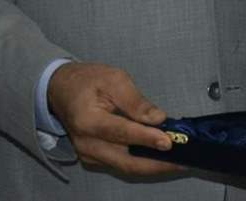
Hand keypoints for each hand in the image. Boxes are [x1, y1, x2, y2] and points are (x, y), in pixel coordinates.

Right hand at [46, 61, 178, 175]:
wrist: (62, 90)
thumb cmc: (88, 81)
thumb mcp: (114, 79)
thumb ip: (136, 101)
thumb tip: (157, 119)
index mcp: (88, 121)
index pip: (122, 133)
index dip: (147, 139)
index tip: (169, 142)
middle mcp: (86, 144)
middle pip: (126, 161)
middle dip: (157, 164)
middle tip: (184, 161)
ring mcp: (89, 154)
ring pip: (126, 167)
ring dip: (153, 167)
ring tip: (179, 162)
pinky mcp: (95, 158)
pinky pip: (122, 164)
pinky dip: (143, 163)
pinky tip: (162, 157)